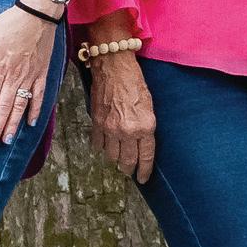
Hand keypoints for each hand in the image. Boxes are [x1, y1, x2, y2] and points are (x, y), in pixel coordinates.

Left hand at [0, 4, 61, 149]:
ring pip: (21, 105)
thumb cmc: (10, 22)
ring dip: (14, 124)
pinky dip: (35, 110)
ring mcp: (29, 76)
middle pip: (4, 106)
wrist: (38, 13)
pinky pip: (39, 96)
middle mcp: (14, 75)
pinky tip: (29, 123)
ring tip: (8, 140)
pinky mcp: (41, 73)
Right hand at [87, 52, 156, 182]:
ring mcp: (110, 128)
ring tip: (118, 161)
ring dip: (115, 160)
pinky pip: (97, 143)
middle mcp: (127, 131)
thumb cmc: (135, 83)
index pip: (146, 156)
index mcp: (145, 127)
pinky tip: (103, 149)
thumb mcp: (150, 106)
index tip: (143, 178)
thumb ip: (146, 127)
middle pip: (127, 160)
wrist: (114, 67)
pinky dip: (100, 149)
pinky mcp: (97, 122)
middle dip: (129, 169)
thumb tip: (142, 142)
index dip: (144, 170)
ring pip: (111, 155)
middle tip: (130, 173)